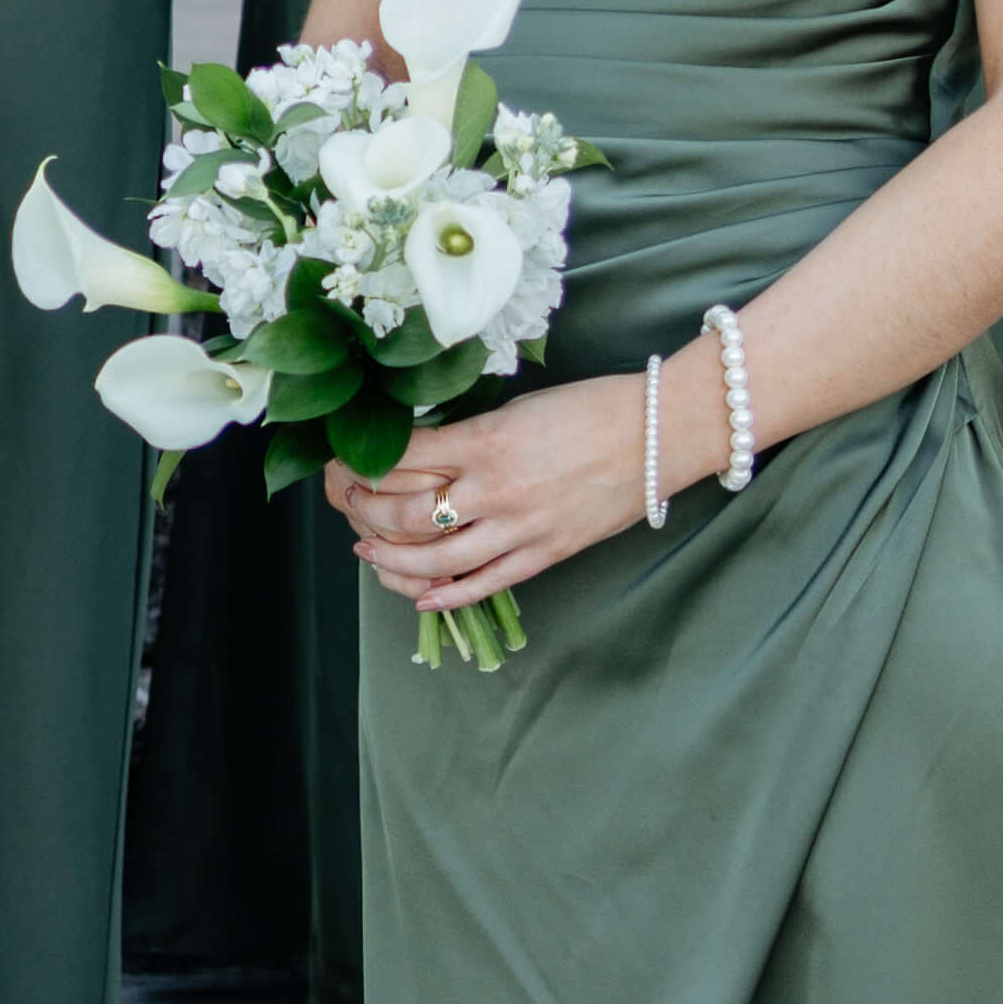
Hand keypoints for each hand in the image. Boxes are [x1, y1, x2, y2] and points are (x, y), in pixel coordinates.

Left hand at [328, 373, 655, 617]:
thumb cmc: (591, 408)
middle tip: (345, 504)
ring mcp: (519, 527)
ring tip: (367, 549)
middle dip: (361, 511)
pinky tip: (420, 595)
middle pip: (403, 513)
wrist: (660, 433)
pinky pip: (484, 584)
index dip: (359, 464)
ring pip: (435, 558)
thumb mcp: (516, 408)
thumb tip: (420, 455)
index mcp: (483, 440)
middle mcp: (494, 488)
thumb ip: (468, 435)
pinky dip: (446, 595)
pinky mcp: (545, 554)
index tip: (342, 461)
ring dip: (390, 558)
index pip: (398, 459)